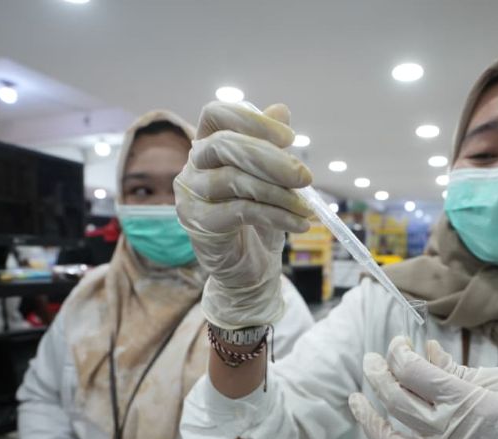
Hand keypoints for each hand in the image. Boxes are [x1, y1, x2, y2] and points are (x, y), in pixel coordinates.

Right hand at [174, 101, 312, 328]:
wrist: (250, 270)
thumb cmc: (260, 219)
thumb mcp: (273, 180)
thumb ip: (272, 146)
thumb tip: (281, 109)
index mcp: (208, 146)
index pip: (216, 115)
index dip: (251, 120)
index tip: (289, 138)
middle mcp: (193, 166)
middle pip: (225, 145)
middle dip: (271, 158)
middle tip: (306, 176)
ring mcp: (191, 196)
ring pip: (235, 180)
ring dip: (279, 193)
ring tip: (307, 208)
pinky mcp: (199, 224)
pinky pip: (241, 211)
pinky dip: (276, 216)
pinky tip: (299, 224)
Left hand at [348, 336, 497, 438]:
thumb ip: (459, 370)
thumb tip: (423, 350)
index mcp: (469, 404)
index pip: (415, 373)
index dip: (399, 354)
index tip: (398, 344)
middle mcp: (450, 438)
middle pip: (396, 401)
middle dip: (378, 374)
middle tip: (370, 360)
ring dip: (368, 416)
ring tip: (356, 397)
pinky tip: (379, 433)